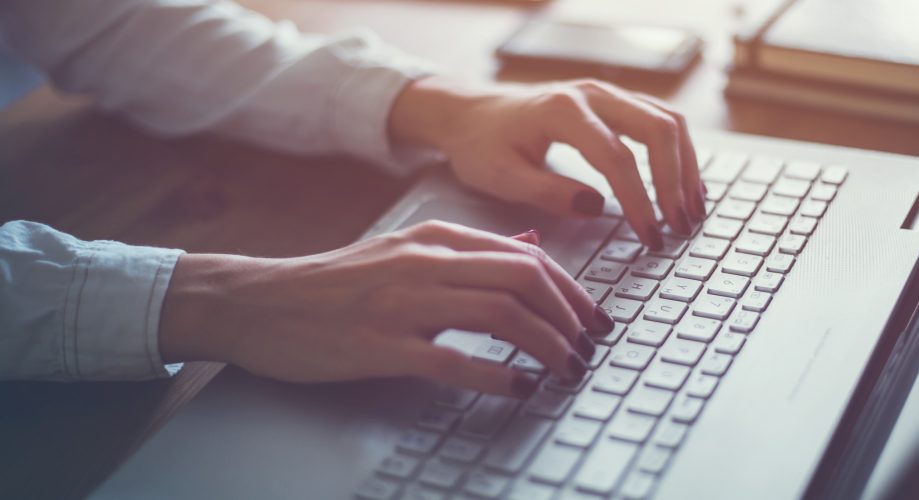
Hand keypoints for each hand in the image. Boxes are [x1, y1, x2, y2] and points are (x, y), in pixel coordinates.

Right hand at [158, 221, 613, 396]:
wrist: (260, 301)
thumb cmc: (336, 283)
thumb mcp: (405, 251)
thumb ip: (468, 251)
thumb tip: (528, 249)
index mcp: (436, 239)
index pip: (527, 257)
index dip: (572, 291)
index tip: (593, 320)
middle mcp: (426, 263)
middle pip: (524, 280)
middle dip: (570, 317)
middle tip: (589, 348)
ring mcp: (403, 303)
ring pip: (500, 314)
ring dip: (546, 345)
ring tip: (566, 370)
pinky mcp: (381, 345)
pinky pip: (454, 359)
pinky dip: (497, 374)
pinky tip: (520, 387)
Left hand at [389, 77, 705, 249]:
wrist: (471, 113)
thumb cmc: (482, 145)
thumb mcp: (500, 177)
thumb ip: (546, 192)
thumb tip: (596, 207)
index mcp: (561, 111)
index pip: (616, 156)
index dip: (639, 199)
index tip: (650, 235)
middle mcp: (592, 94)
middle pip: (657, 129)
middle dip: (675, 181)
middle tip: (680, 226)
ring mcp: (607, 94)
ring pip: (667, 121)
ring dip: (686, 166)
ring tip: (692, 211)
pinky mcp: (615, 102)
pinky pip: (661, 120)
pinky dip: (679, 154)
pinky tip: (684, 187)